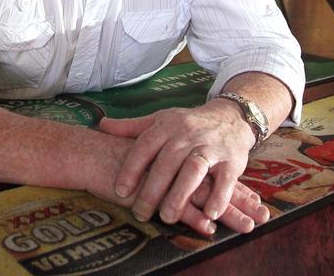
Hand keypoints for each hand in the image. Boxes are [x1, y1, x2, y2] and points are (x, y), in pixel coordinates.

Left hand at [98, 101, 256, 229]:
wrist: (230, 116)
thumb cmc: (188, 124)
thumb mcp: (160, 120)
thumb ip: (131, 127)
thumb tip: (101, 125)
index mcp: (167, 126)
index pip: (145, 146)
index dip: (131, 168)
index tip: (120, 191)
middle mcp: (187, 135)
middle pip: (167, 162)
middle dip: (153, 190)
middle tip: (140, 213)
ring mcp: (210, 148)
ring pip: (193, 170)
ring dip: (180, 195)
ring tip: (167, 217)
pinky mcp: (232, 161)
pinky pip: (225, 180)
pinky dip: (219, 197)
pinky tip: (209, 214)